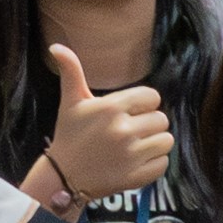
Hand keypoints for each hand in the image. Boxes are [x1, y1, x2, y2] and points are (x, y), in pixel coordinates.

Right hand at [40, 44, 172, 206]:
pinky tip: (136, 162)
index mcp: (112, 108)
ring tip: (136, 147)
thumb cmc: (69, 136)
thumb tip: (56, 46)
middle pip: (161, 119)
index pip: (152, 96)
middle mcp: (123, 130)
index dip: (143, 104)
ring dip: (154, 143)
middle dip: (148, 124)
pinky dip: (154, 163)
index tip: (130, 113)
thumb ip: (71, 71)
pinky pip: (163, 164)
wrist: (62, 177)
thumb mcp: (70, 102)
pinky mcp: (136, 177)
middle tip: (130, 132)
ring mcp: (131, 156)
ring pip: (166, 141)